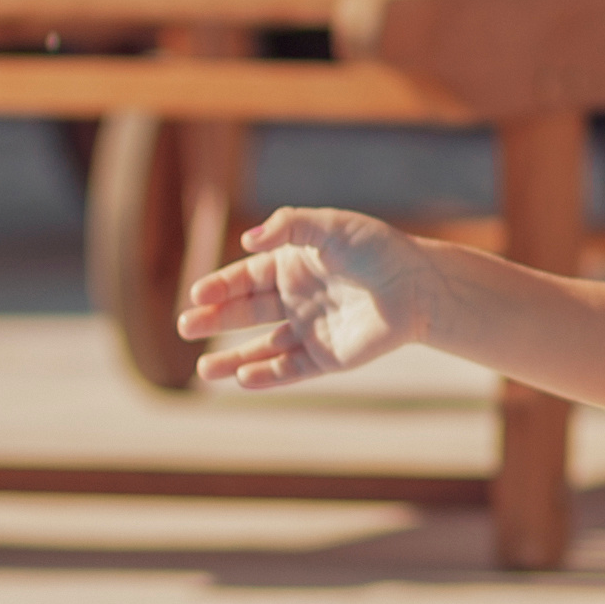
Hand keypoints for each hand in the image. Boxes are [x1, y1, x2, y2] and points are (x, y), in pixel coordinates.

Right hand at [177, 208, 431, 394]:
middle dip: (214, 319)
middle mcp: (296, 299)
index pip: (244, 278)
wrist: (418, 285)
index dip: (219, 286)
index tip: (196, 293)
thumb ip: (288, 226)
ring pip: (261, 349)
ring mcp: (310, 330)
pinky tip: (243, 378)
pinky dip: (266, 375)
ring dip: (232, 358)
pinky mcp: (327, 357)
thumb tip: (246, 242)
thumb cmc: (376, 249)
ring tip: (202, 369)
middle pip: (245, 312)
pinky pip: (290, 369)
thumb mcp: (330, 226)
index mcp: (292, 266)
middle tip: (186, 325)